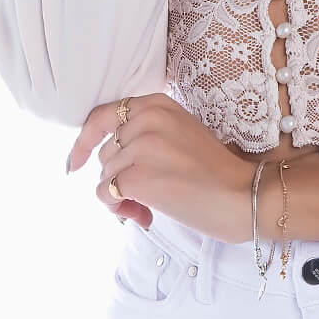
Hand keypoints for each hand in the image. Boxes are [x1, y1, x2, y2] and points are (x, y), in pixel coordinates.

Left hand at [65, 93, 249, 243]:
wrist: (244, 196)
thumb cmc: (216, 173)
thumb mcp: (179, 134)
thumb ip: (146, 134)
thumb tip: (102, 159)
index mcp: (157, 104)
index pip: (103, 116)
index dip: (84, 141)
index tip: (75, 162)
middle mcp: (146, 119)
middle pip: (105, 153)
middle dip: (118, 178)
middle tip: (143, 197)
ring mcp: (141, 147)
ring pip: (104, 177)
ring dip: (121, 197)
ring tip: (149, 207)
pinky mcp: (138, 177)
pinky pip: (106, 195)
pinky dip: (119, 209)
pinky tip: (145, 215)